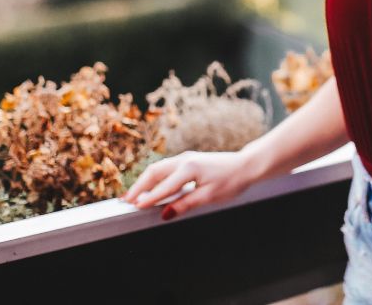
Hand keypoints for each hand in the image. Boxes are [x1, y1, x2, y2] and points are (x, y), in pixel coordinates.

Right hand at [121, 150, 256, 219]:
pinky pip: (165, 168)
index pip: (163, 187)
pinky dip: (154, 178)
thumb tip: (165, 214)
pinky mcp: (188, 160)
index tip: (135, 208)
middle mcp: (184, 159)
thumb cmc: (231, 180)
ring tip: (132, 196)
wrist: (246, 165)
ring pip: (158, 169)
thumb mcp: (209, 196)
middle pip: (154, 173)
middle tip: (125, 202)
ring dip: (144, 182)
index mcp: (189, 168)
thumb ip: (185, 204)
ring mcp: (186, 158)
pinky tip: (150, 188)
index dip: (148, 199)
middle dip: (139, 187)